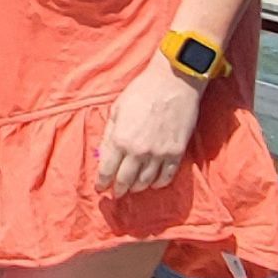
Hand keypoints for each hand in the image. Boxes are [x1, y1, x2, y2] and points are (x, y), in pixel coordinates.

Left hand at [97, 57, 204, 196]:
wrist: (173, 84)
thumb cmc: (141, 93)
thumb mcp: (116, 111)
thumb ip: (110, 135)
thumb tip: (104, 155)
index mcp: (120, 140)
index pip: (108, 171)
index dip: (102, 183)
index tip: (100, 188)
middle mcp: (139, 152)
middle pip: (126, 180)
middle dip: (119, 189)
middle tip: (116, 193)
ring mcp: (160, 154)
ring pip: (146, 182)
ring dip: (138, 187)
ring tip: (132, 188)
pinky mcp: (177, 153)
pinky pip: (167, 176)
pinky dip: (159, 183)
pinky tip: (153, 183)